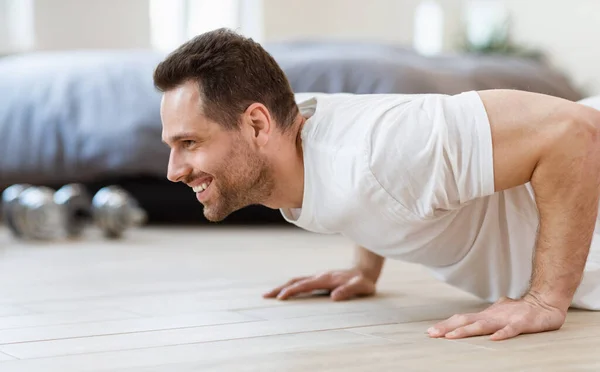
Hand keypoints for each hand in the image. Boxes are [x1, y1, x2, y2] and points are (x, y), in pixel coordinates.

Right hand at [263, 268, 376, 300]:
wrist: (364, 269)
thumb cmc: (363, 281)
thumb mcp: (360, 287)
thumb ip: (348, 290)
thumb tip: (334, 297)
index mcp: (326, 279)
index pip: (304, 285)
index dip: (292, 291)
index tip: (280, 297)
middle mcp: (319, 276)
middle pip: (295, 281)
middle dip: (279, 288)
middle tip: (265, 296)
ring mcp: (318, 277)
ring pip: (296, 281)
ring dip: (282, 287)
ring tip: (269, 294)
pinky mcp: (319, 279)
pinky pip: (301, 282)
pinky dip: (290, 286)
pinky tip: (285, 292)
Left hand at [427, 293, 567, 340]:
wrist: (545, 301)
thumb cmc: (521, 309)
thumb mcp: (500, 314)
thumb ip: (487, 317)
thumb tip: (475, 319)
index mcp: (486, 315)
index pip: (462, 320)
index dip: (446, 325)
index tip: (431, 331)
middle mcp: (492, 316)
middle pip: (466, 321)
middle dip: (448, 328)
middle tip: (432, 334)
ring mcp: (507, 319)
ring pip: (483, 325)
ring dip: (466, 331)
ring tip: (452, 337)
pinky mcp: (523, 323)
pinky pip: (511, 329)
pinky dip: (502, 334)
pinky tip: (493, 339)